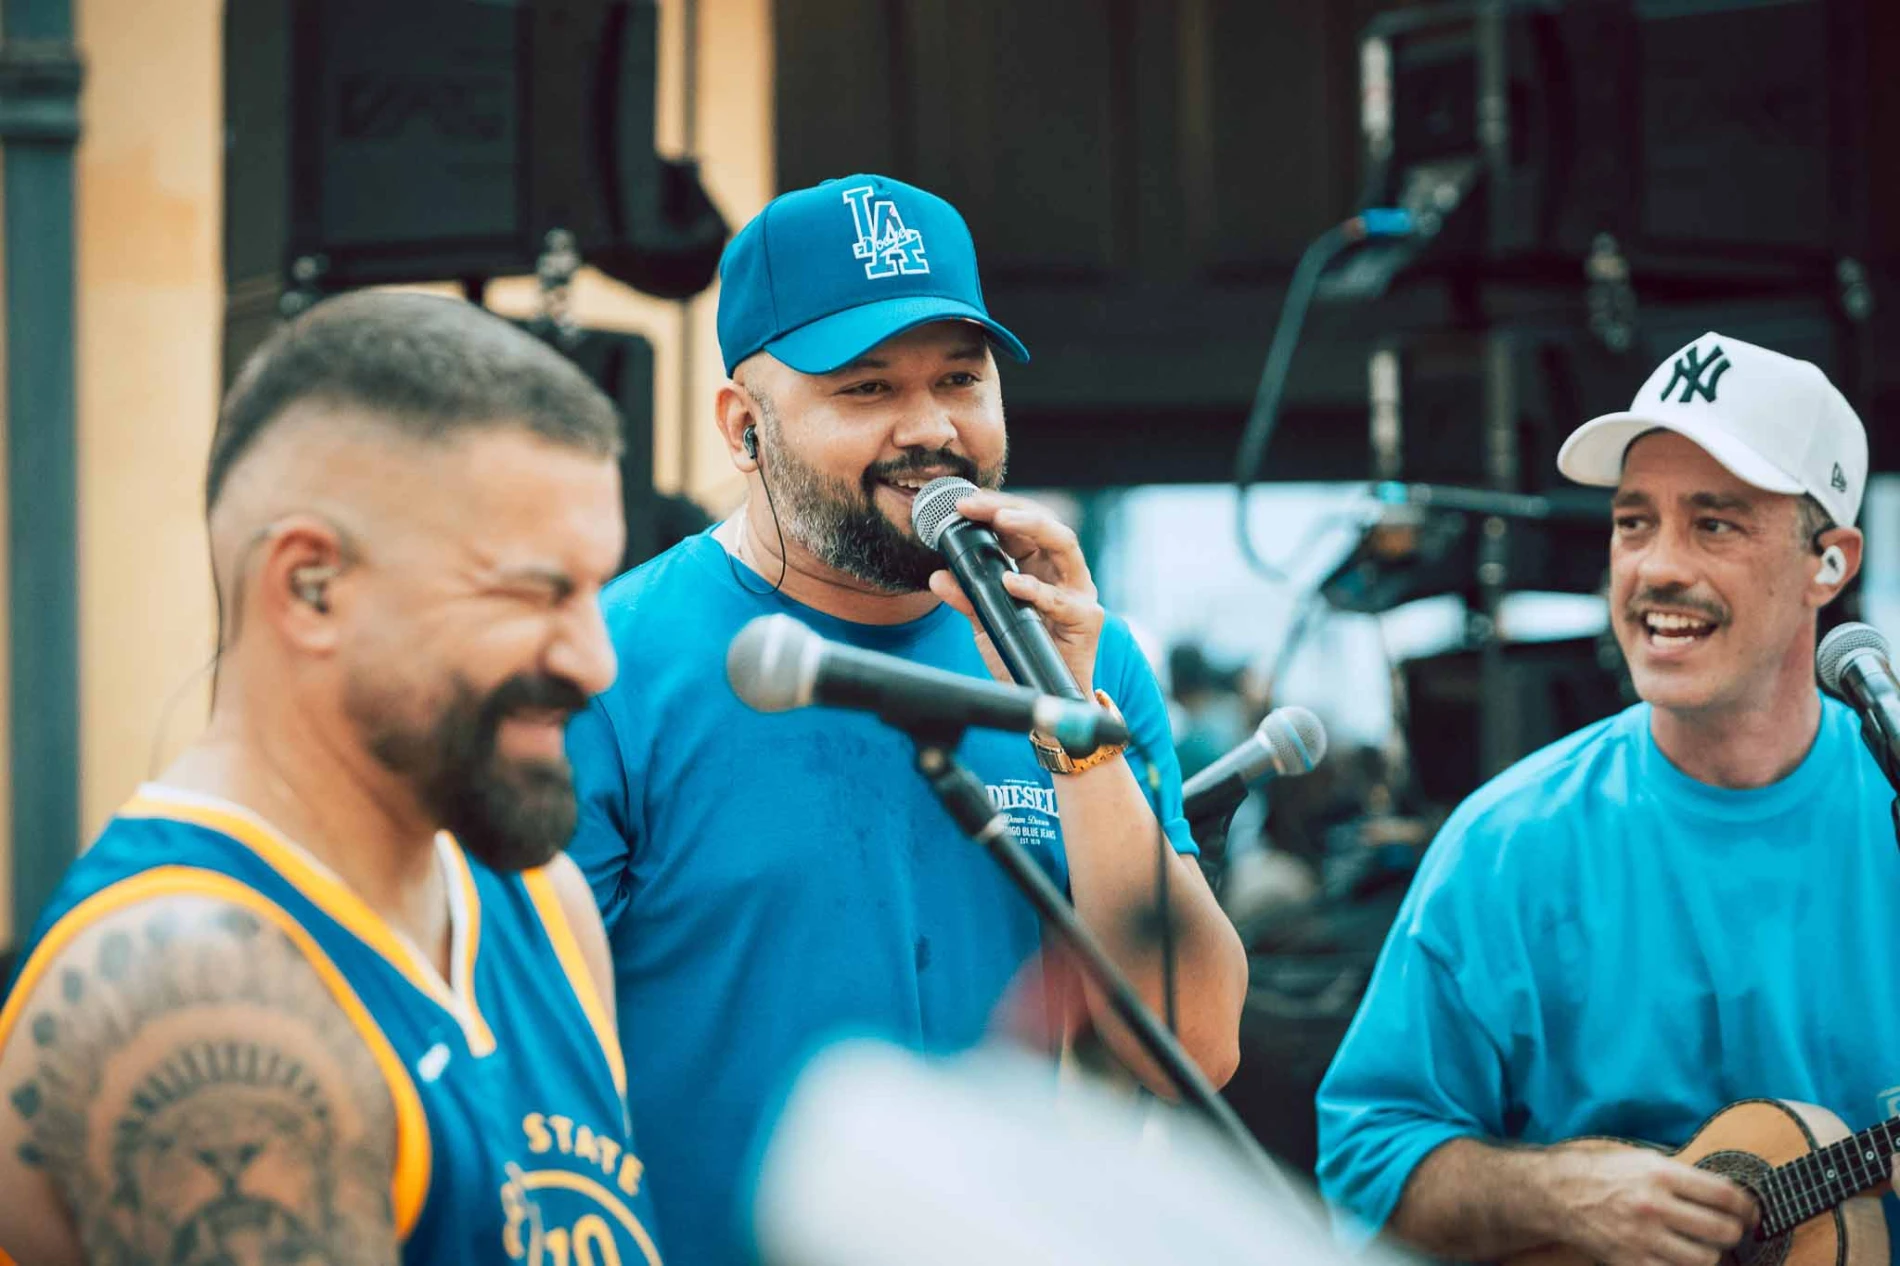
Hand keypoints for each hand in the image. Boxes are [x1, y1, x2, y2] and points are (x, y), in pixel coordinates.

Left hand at [927, 490, 1104, 693]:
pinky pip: (1061, 599)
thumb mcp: (986, 621)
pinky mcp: (1086, 619)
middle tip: (975, 505)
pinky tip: (1012, 582)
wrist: (1044, 695)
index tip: (962, 504)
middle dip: (1009, 508)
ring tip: (1001, 520)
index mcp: (1039, 566)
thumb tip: (938, 576)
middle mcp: (1061, 572)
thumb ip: (966, 597)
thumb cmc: (1022, 653)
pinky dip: (1035, 589)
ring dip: (1032, 526)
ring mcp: (1078, 592)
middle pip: (1042, 524)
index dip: (993, 509)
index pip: (1019, 526)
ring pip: (1063, 544)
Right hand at [1546, 1144, 1756, 1265]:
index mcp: (1660, 1174)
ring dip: (1710, 1254)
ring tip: (1702, 1245)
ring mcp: (1643, 1237)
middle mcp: (1654, 1205)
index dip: (1748, 1207)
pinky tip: (1681, 1259)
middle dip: (1732, 1232)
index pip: (1725, 1195)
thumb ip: (1683, 1176)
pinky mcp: (1632, 1262)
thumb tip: (1728, 1197)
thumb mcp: (1643, 1160)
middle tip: (1728, 1230)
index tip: (1752, 1213)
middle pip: (1723, 1230)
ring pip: (1706, 1259)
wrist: (1560, 1195)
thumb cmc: (1606, 1174)